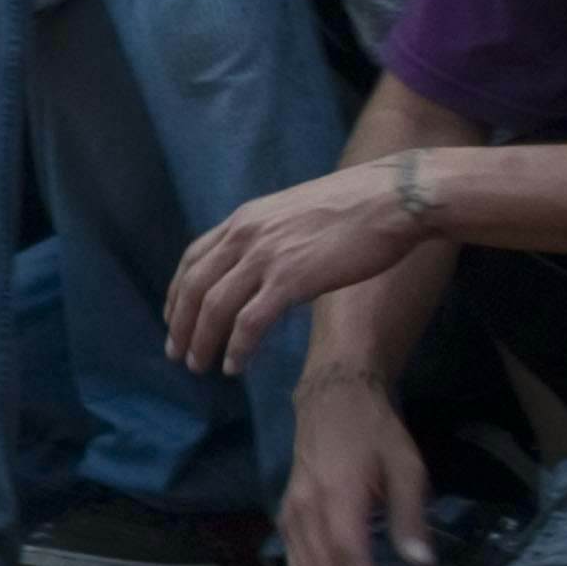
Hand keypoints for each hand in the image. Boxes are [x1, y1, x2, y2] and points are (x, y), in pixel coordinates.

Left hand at [167, 154, 433, 372]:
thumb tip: (264, 265)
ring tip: (200, 367)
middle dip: (180, 325)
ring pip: (214, 308)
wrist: (393, 198)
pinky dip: (237, 347)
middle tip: (177, 354)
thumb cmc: (356, 208)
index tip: (173, 319)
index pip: (192, 260)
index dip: (177, 293)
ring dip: (202, 342)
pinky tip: (234, 366)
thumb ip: (270, 236)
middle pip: (194, 288)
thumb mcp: (294, 213)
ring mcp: (266, 257)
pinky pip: (250, 322)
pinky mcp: (292, 279)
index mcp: (244, 220)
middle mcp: (245, 236)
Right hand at [279, 364, 436, 565]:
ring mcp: (292, 513)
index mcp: (339, 499)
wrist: (331, 399)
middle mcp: (307, 511)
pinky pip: (295, 562)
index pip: (352, 564)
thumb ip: (410, 517)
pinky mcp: (287, 514)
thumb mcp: (407, 467)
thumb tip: (422, 565)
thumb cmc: (375, 432)